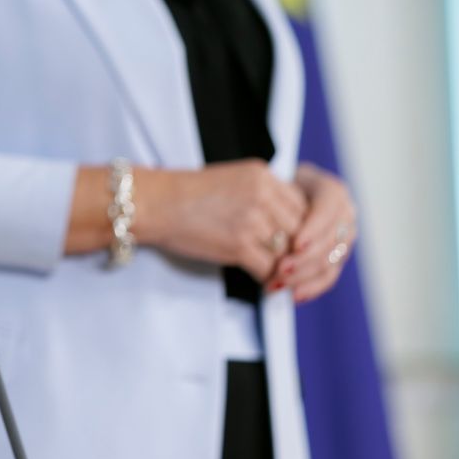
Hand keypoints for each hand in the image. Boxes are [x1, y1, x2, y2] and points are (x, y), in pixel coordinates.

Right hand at [140, 160, 307, 281]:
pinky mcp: (240, 245)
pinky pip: (269, 269)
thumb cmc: (188, 194)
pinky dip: (268, 280)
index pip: (303, 205)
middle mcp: (262, 194)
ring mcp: (252, 220)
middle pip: (300, 229)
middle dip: (295, 250)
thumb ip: (263, 195)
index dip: (301, 227)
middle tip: (290, 265)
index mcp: (262, 175)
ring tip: (279, 277)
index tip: (292, 241)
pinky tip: (263, 283)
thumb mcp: (233, 180)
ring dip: (284, 268)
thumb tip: (286, 224)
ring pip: (287, 251)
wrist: (156, 203)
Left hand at [269, 162, 356, 302]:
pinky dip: (312, 288)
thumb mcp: (278, 185)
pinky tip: (295, 295)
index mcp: (332, 192)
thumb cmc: (277, 187)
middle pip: (330, 242)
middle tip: (280, 269)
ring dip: (304, 276)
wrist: (286, 194)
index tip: (295, 244)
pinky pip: (329, 277)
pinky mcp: (338, 258)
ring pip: (329, 262)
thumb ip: (280, 200)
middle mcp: (345, 216)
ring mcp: (344, 239)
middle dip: (305, 259)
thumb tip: (273, 223)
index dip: (314, 230)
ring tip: (278, 284)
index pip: (327, 212)